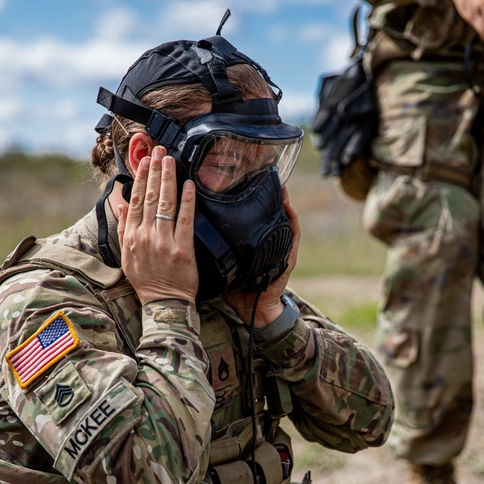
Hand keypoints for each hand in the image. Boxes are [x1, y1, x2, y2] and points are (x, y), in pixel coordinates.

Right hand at [117, 145, 197, 303]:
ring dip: (168, 179)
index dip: (140, 178)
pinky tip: (188, 185)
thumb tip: (121, 203)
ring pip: (165, 204)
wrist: (164, 303)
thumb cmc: (146, 279)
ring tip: (170, 160)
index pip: (135, 200)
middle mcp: (146, 236)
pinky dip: (186, 201)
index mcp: (132, 236)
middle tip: (159, 151)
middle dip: (155, 171)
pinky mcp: (182, 249)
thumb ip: (124, 227)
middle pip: (149, 197)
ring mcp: (164, 242)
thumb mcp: (127, 254)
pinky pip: (185, 220)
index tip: (144, 161)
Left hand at [222, 187, 300, 327]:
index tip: (239, 180)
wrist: (255, 310)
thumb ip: (212, 248)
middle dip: (266, 194)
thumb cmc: (238, 288)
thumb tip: (190, 231)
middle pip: (267, 214)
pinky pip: (292, 236)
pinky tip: (289, 208)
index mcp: (249, 242)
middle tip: (263, 173)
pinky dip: (292, 221)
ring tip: (280, 186)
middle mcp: (266, 241)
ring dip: (283, 202)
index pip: (248, 216)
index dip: (247, 199)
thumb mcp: (223, 263)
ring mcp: (279, 248)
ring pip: (283, 220)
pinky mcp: (288, 257)